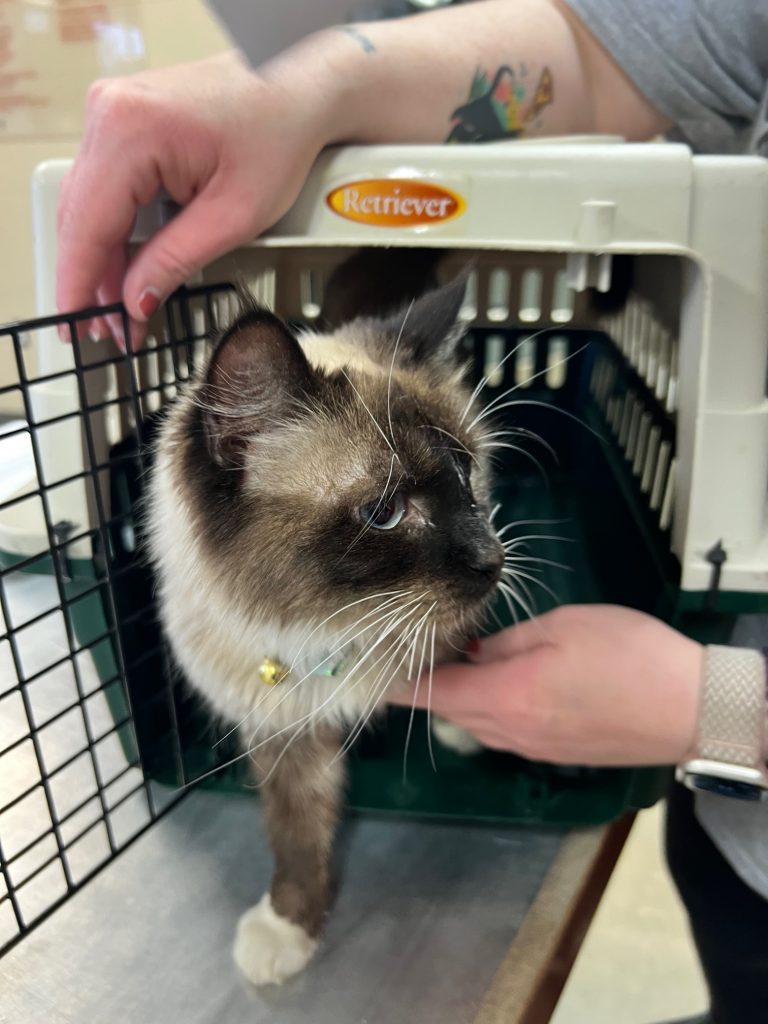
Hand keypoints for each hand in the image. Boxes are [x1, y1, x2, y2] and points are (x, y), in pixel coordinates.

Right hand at [56, 49, 335, 347]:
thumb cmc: (279, 134)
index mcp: (130, 130)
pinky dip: (116, 232)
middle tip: (106, 333)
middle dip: (92, 281)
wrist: (299, 88)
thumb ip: (176, 260)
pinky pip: (107, 189)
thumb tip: (134, 302)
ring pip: (90, 206)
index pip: (88, 225)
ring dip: (103, 261)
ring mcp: (113, 114)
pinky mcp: (125, 123)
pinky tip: (127, 271)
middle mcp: (109, 113)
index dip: (80, 285)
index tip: (78, 330)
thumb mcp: (233, 216)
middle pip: (81, 217)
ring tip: (120, 313)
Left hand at [391, 605, 702, 765]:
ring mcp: (534, 748)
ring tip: (459, 660)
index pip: (434, 693)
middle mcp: (510, 732)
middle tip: (417, 650)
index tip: (370, 671)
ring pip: (479, 722)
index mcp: (505, 697)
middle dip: (432, 684)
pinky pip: (508, 730)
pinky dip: (493, 706)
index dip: (400, 682)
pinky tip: (506, 681)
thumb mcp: (562, 627)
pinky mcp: (557, 752)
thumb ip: (508, 642)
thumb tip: (474, 652)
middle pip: (452, 710)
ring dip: (463, 695)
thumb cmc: (627, 657)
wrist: (690, 710)